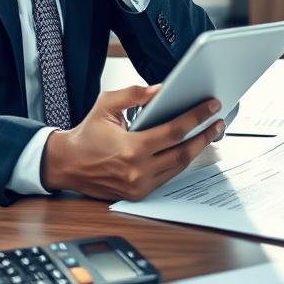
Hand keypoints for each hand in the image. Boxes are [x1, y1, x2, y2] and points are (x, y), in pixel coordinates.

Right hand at [41, 84, 223, 200]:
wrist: (66, 164)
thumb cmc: (86, 134)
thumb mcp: (106, 105)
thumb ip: (134, 94)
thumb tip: (160, 89)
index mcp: (131, 148)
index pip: (174, 131)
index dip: (197, 117)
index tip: (211, 106)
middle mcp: (138, 170)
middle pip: (183, 153)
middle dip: (205, 135)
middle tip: (218, 121)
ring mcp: (139, 186)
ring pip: (178, 167)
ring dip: (196, 149)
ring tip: (208, 133)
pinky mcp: (138, 194)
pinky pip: (167, 177)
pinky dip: (179, 162)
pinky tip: (187, 148)